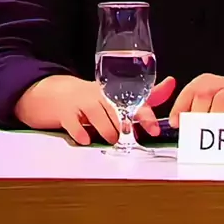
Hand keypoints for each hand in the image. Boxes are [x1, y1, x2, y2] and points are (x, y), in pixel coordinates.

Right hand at [14, 74, 176, 144]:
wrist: (53, 93)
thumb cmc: (90, 97)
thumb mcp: (115, 96)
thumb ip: (144, 96)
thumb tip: (171, 84)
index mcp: (113, 93)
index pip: (133, 101)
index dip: (146, 116)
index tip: (155, 129)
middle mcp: (98, 96)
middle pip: (116, 109)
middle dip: (126, 124)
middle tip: (129, 134)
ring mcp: (80, 103)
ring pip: (97, 115)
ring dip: (107, 130)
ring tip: (111, 138)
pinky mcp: (64, 113)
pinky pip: (74, 124)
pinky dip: (81, 133)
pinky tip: (86, 139)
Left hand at [168, 73, 223, 127]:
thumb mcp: (210, 108)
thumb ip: (194, 116)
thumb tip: (179, 127)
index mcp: (206, 84)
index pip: (190, 91)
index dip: (180, 107)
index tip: (175, 123)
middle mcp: (220, 84)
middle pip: (203, 94)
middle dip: (197, 115)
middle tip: (194, 132)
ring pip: (222, 98)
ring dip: (215, 117)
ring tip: (211, 132)